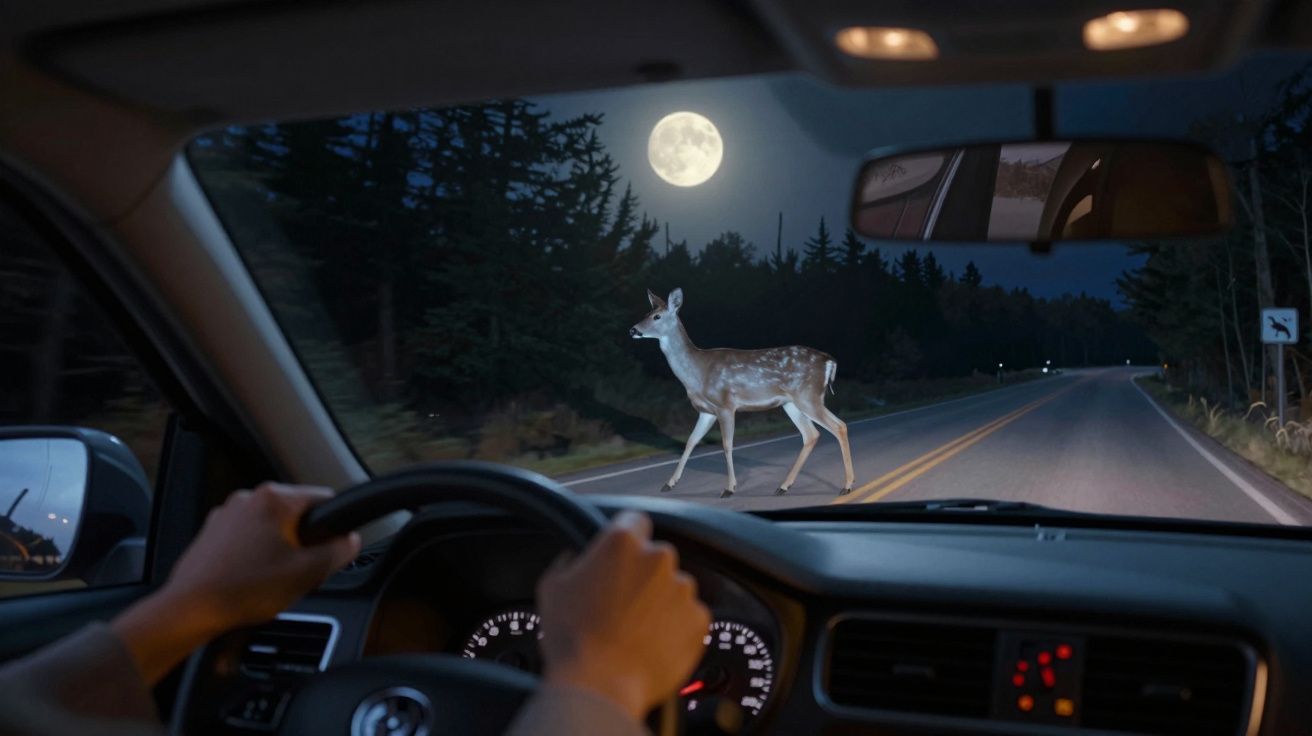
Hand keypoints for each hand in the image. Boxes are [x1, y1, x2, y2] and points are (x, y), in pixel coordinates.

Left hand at [160, 482, 360, 630]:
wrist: (190, 610)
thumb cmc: (245, 589)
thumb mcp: (307, 573)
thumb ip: (338, 552)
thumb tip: (351, 540)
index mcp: (274, 499)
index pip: (324, 500)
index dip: (336, 526)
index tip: (333, 550)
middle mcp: (247, 499)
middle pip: (296, 516)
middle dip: (305, 542)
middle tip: (302, 572)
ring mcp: (225, 516)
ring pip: (271, 529)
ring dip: (280, 550)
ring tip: (274, 581)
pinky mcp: (210, 535)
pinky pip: (247, 540)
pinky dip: (256, 557)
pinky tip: (253, 582)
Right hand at [536, 510, 710, 720]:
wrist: (599, 686)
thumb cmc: (572, 638)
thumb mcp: (552, 587)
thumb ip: (570, 560)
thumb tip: (577, 557)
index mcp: (622, 542)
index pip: (635, 521)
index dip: (626, 540)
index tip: (621, 557)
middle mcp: (659, 558)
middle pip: (656, 557)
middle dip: (642, 575)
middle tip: (621, 603)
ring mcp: (683, 589)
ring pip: (674, 588)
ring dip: (660, 602)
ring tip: (635, 630)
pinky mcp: (699, 619)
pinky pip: (689, 616)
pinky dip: (676, 627)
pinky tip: (652, 643)